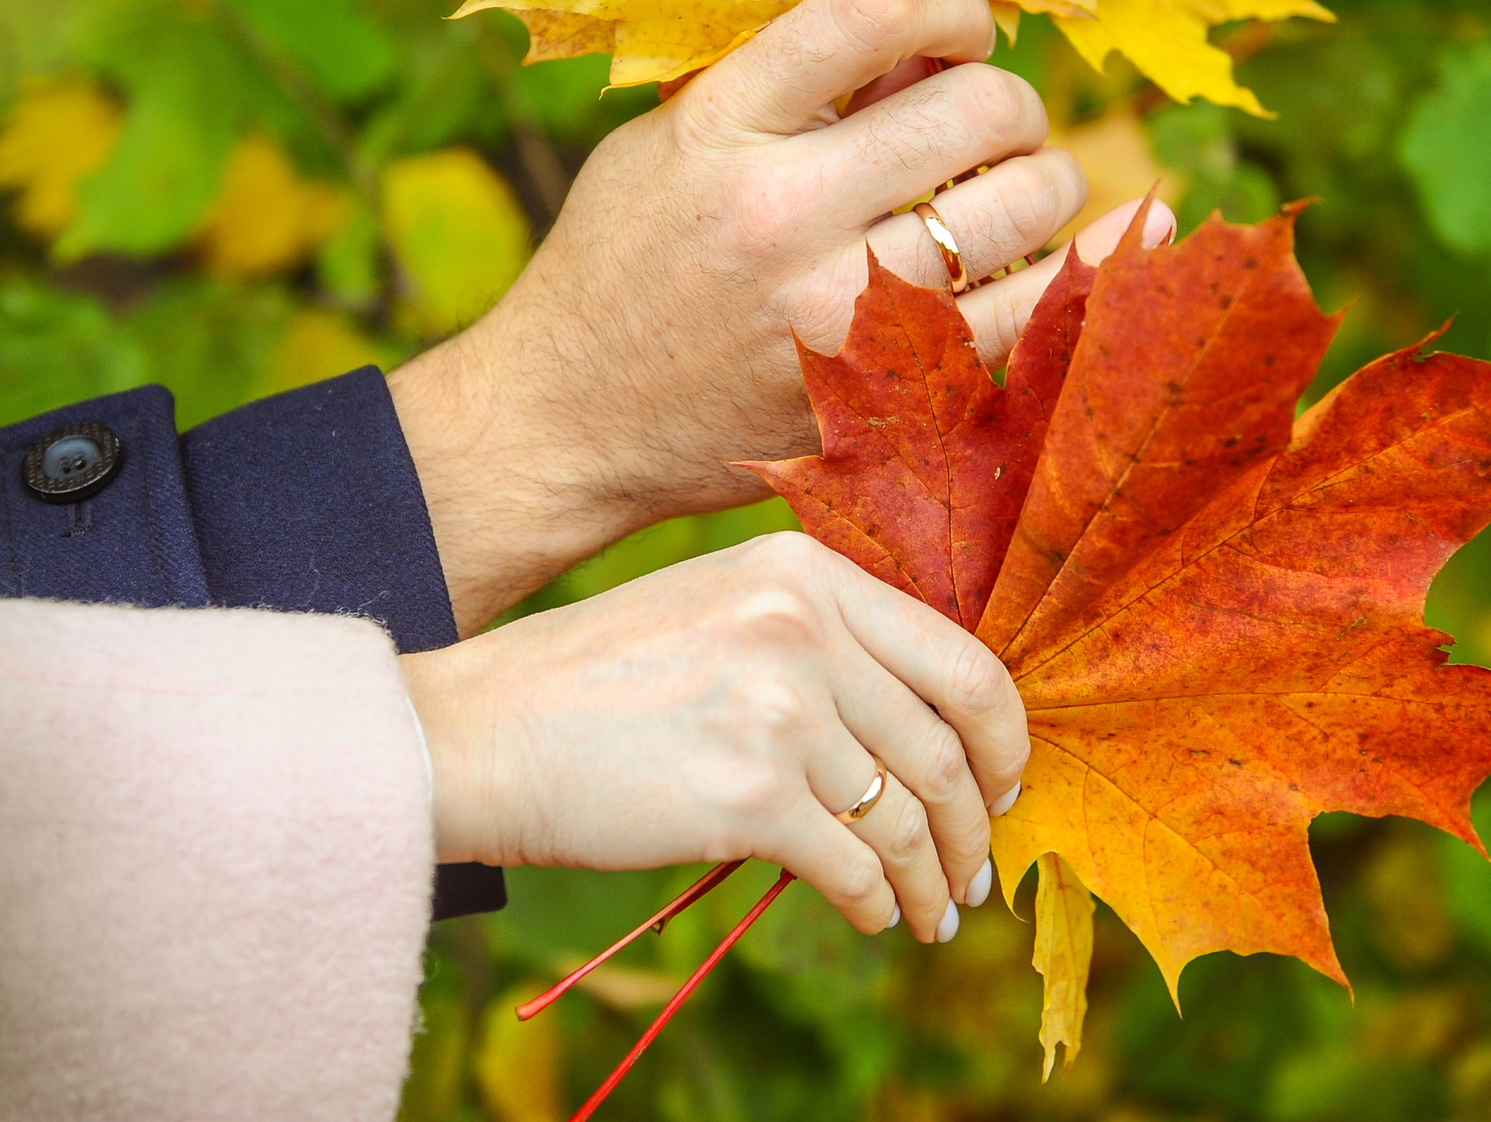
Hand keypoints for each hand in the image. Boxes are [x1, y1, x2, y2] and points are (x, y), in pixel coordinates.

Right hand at [393, 0, 1169, 630]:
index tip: (958, 28)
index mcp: (721, 125)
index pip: (872, 11)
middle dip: (1008, 98)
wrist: (569, 420)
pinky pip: (1032, 312)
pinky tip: (1103, 238)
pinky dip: (1085, 263)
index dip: (949, 1)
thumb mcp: (674, 139)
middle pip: (977, 107)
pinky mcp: (880, 390)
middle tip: (991, 121)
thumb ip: (796, 85)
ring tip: (1014, 185)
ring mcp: (836, 309)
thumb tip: (939, 40)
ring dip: (1046, 178)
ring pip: (1025, 204)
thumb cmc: (625, 260)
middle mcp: (781, 212)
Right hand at [398, 532, 1029, 939]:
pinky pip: (857, 868)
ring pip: (908, 816)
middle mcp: (802, 629)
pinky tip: (878, 917)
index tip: (1006, 780)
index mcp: (803, 572)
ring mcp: (779, 712)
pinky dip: (880, 903)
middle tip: (976, 866)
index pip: (961, 659)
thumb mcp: (719, 607)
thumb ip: (821, 639)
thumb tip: (927, 724)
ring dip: (933, 877)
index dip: (1005, 735)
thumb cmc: (598, 681)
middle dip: (976, 822)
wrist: (485, 733)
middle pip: (946, 746)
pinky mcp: (749, 799)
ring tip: (934, 910)